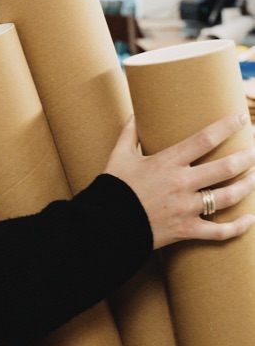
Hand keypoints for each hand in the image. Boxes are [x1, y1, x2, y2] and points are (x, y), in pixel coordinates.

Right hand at [104, 113, 254, 249]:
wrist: (106, 223)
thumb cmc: (113, 186)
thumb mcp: (118, 155)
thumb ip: (129, 134)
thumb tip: (134, 114)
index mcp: (167, 162)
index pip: (204, 140)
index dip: (226, 127)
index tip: (241, 118)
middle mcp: (181, 183)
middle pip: (225, 168)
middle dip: (247, 157)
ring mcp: (187, 208)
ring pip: (228, 197)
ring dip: (248, 186)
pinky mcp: (187, 229)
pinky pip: (220, 231)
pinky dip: (239, 227)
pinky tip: (250, 219)